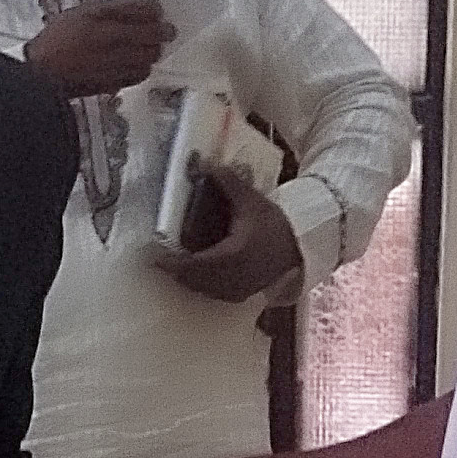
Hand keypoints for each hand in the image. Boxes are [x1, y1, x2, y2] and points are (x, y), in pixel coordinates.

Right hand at [24, 0, 172, 97]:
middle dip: (163, 30)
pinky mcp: (113, 81)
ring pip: (149, 55)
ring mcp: (113, 62)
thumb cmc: (56, 42)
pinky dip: (143, 68)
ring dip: (154, 50)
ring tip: (152, 47)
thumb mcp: (80, 13)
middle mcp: (109, 38)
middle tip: (167, 30)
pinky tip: (138, 64)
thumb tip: (139, 9)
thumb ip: (110, 10)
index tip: (156, 10)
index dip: (153, 7)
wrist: (41, 72)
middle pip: (152, 33)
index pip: (140, 6)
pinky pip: (139, 74)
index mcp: (99, 16)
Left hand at [152, 163, 303, 303]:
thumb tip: (204, 164)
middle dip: (176, 272)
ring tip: (174, 267)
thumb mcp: (251, 200)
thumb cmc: (276, 223)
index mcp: (233, 255)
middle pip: (194, 280)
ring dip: (187, 280)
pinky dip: (202, 285)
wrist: (301, 244)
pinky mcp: (244, 293)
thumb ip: (227, 182)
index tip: (155, 258)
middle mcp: (234, 277)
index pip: (193, 264)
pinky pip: (215, 293)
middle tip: (160, 261)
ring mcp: (239, 289)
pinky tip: (196, 275)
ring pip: (203, 289)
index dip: (172, 263)